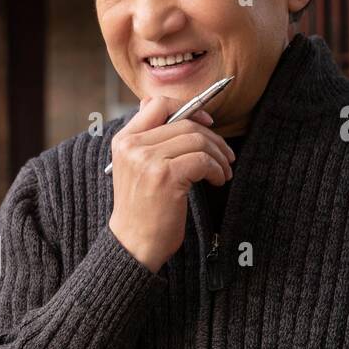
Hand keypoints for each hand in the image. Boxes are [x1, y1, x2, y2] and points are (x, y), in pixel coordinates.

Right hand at [107, 95, 235, 271]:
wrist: (133, 245)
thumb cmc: (142, 209)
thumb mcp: (137, 168)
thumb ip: (151, 140)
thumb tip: (181, 112)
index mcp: (123, 140)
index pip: (157, 103)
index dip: (187, 108)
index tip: (205, 123)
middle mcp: (132, 146)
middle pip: (184, 122)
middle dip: (212, 137)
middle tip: (225, 155)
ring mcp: (147, 160)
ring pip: (197, 139)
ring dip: (218, 155)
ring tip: (223, 172)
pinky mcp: (165, 176)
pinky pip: (203, 160)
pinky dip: (216, 170)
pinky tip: (217, 181)